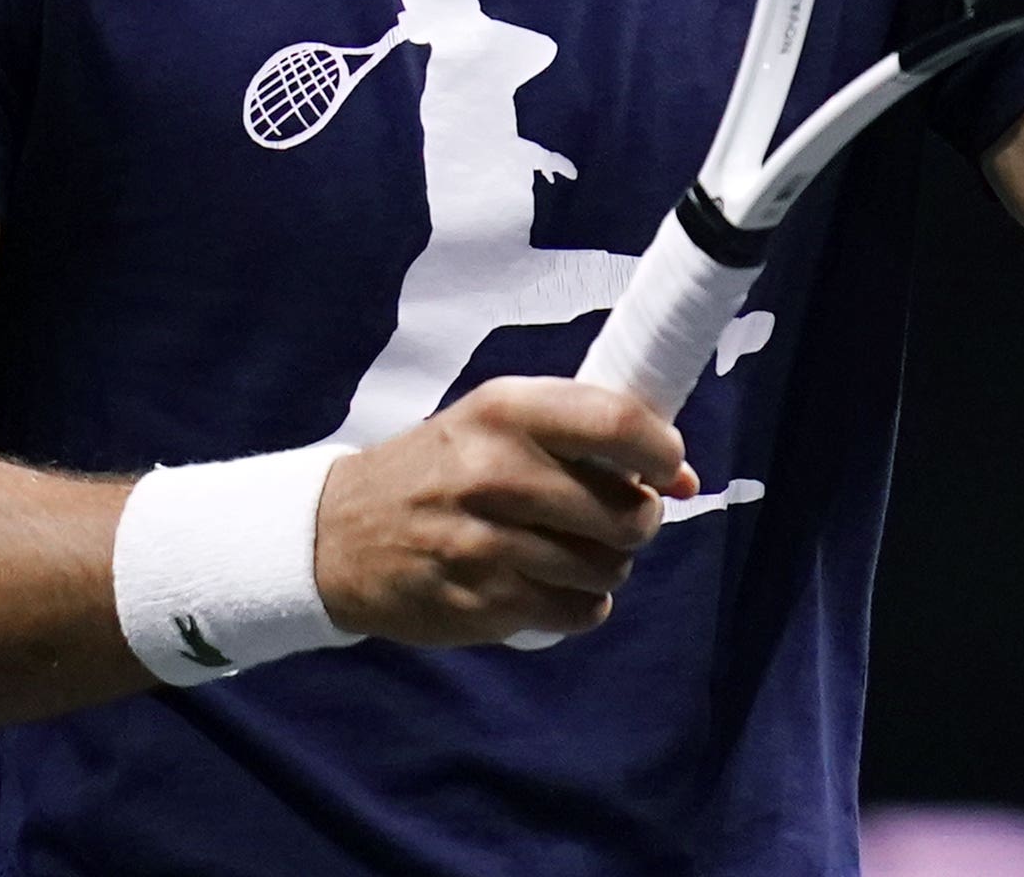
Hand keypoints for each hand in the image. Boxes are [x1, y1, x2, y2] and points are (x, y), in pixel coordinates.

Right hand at [312, 379, 695, 644]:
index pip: (618, 425)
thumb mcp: (497, 425)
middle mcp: (495, 474)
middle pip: (626, 512)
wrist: (338, 535)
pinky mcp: (481, 605)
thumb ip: (586, 438)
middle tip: (615, 518)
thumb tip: (685, 478)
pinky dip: (580, 604)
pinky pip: (577, 613)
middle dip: (639, 521)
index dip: (661, 451)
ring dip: (608, 566)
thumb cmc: (437, 469)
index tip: (664, 466)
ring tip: (574, 552)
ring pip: (608, 570)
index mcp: (504, 411)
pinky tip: (551, 585)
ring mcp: (487, 546)